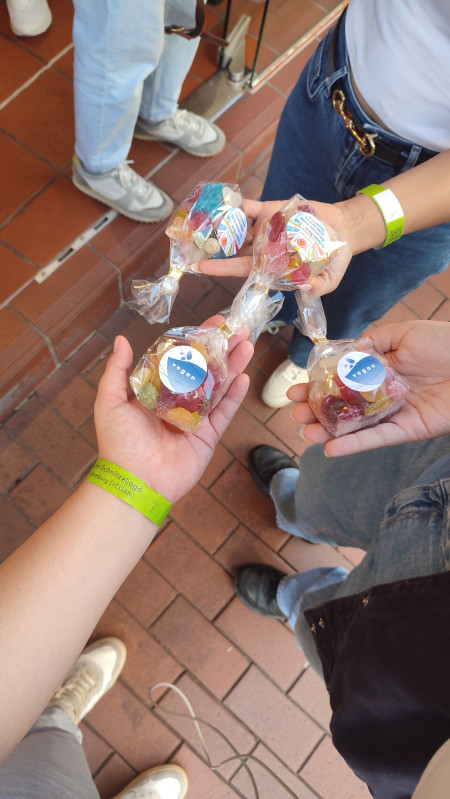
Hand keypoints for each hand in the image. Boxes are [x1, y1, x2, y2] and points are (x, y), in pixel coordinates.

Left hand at [94, 317, 252, 501]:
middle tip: (238, 329)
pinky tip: (243, 377)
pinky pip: (223, 412)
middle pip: (204, 370)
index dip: (196, 340)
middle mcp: (177, 402)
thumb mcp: (109, 401)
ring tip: (247, 345)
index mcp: (155, 392)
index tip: (212, 324)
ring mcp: (194, 419)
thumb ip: (117, 370)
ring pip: (218, 387)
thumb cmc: (119, 442)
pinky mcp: (207, 436)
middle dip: (221, 349)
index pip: (179, 359)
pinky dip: (234, 395)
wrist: (136, 482)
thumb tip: (122, 340)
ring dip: (233, 366)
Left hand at [197, 198, 353, 295]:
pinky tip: (223, 201)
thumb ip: (318, 287)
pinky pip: (251, 207)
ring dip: (220, 225)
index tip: (201, 267)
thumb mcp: (329, 280)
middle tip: (192, 244)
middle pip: (233, 248)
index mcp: (271, 266)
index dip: (221, 268)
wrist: (344, 230)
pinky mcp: (272, 210)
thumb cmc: (333, 259)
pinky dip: (237, 204)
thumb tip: (305, 288)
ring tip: (200, 223)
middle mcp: (263, 248)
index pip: (241, 269)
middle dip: (213, 247)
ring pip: (238, 227)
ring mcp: (265, 228)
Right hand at [288, 320, 449, 455]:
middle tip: (295, 413)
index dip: (317, 386)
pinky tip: (332, 449)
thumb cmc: (446, 344)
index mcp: (381, 370)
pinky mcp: (408, 430)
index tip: (294, 390)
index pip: (341, 381)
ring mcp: (394, 414)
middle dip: (317, 411)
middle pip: (344, 407)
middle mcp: (383, 394)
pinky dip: (355, 445)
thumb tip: (347, 352)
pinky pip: (378, 439)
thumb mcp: (405, 333)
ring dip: (330, 432)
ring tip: (307, 433)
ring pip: (356, 427)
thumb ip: (375, 342)